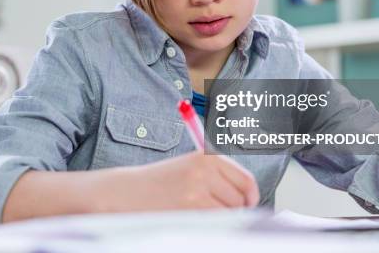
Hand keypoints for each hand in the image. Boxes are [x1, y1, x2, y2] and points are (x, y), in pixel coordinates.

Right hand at [89, 151, 259, 212]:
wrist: (127, 191)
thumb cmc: (158, 182)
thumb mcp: (188, 168)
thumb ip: (216, 176)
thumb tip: (247, 197)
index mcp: (206, 155)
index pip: (245, 178)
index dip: (250, 195)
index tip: (248, 203)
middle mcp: (204, 168)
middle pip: (240, 198)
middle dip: (234, 209)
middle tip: (216, 211)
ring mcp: (198, 188)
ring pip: (228, 212)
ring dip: (218, 217)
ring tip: (196, 210)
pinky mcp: (190, 206)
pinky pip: (214, 221)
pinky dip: (208, 224)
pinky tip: (191, 217)